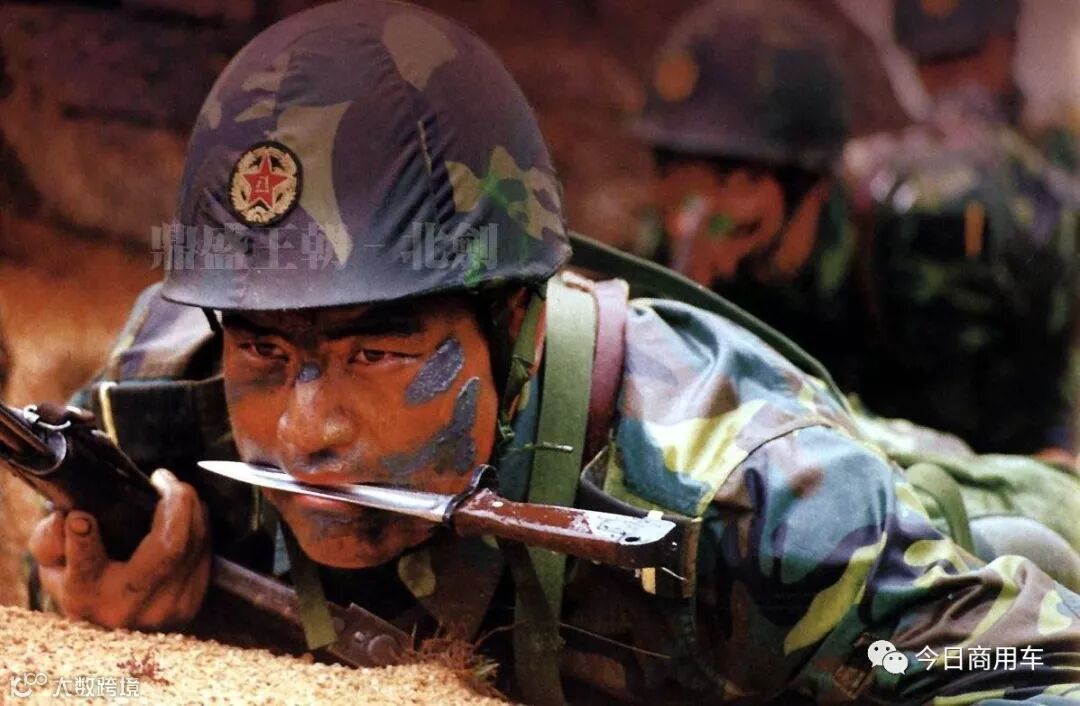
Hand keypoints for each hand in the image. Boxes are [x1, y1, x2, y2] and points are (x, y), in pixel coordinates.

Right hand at [28, 469, 210, 629]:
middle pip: (167, 549)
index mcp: (86, 595)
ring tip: (172, 488)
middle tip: (162, 477)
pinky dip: (198, 523)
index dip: (81, 542)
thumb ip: (50, 539)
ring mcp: (166, 607)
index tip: (80, 517)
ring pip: (193, 544)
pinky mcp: (192, 601)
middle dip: (173, 503)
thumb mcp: (53, 562)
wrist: (112, 622)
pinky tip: (186, 510)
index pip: (86, 567)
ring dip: (188, 507)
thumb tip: (71, 517)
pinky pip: (205, 550)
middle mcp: (129, 606)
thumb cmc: (80, 581)